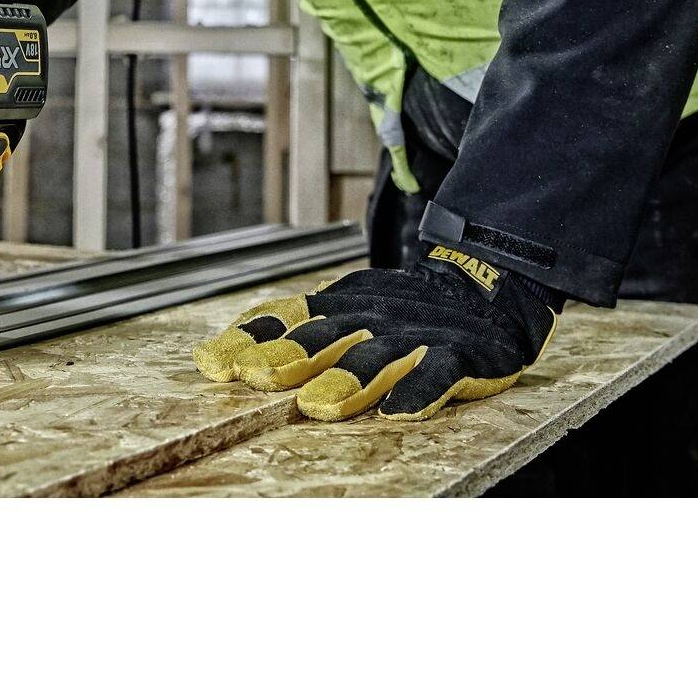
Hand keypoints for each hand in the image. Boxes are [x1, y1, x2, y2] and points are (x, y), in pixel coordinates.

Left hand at [192, 248, 558, 421]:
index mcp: (337, 306)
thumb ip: (289, 333)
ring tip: (317, 404)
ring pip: (375, 356)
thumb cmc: (402, 311)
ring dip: (345, 380)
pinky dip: (418, 389)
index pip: (282, 319)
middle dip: (287, 358)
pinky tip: (398, 410)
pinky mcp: (459, 354)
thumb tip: (218, 358)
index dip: (248, 340)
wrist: (486, 288)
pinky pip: (438, 372)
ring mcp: (414, 335)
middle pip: (323, 338)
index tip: (211, 363)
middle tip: (255, 378)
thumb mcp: (342, 311)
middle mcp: (370, 317)